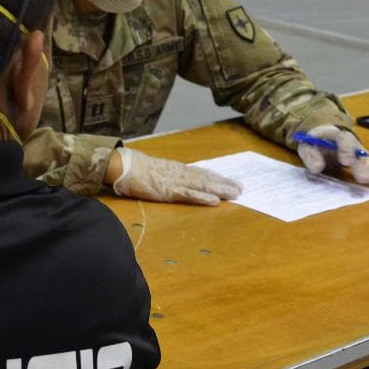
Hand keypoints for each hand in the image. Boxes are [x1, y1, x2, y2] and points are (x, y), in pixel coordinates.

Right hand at [111, 148, 241, 205]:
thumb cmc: (139, 169)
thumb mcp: (159, 171)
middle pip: (207, 178)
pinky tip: (214, 202)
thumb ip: (171, 175)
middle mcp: (181, 174)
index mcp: (179, 169)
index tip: (233, 181)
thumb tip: (182, 179)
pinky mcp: (169, 191)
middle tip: (241, 188)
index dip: (219, 177)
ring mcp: (176, 182)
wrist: (126, 167)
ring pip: (203, 186)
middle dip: (225, 183)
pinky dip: (202, 198)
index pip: (203, 173)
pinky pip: (189, 195)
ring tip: (235, 193)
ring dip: (220, 190)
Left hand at [297, 124, 368, 186]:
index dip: (346, 150)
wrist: (325, 136)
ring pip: (368, 160)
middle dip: (363, 166)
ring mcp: (360, 153)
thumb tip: (316, 168)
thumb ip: (311, 155)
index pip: (344, 139)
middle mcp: (353, 144)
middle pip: (360, 153)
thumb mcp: (308, 146)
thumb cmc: (316, 142)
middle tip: (364, 178)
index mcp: (338, 136)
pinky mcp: (363, 162)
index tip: (345, 162)